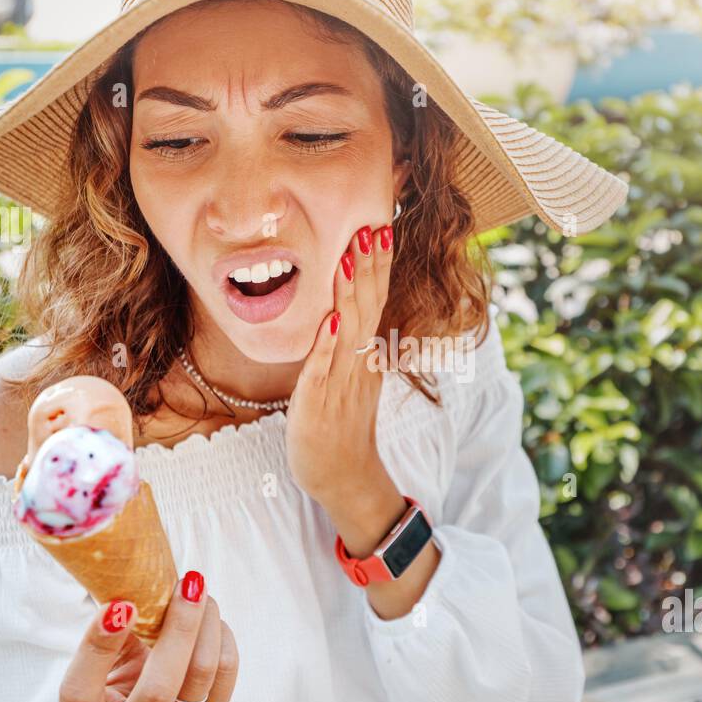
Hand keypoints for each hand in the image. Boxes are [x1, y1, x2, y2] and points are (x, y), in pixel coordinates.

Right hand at [58, 573, 238, 701]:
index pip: (79, 691)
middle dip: (179, 627)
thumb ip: (109, 639)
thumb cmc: (114, 695)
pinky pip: (225, 672)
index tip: (119, 605)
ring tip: (200, 593)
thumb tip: (132, 583)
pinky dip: (221, 636)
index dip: (97, 647)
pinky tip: (210, 621)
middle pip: (159, 688)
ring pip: (202, 673)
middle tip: (187, 584)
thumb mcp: (96, 673)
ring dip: (207, 623)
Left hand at [286, 222, 395, 508]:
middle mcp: (358, 363)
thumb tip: (347, 312)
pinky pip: (325, 369)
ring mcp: (342, 382)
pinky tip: (331, 320)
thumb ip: (350, 344)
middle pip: (367, 306)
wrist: (344, 476)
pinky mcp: (320, 403)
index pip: (374, 300)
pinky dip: (329, 344)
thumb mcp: (349, 378)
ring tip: (351, 254)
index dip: (377, 265)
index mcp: (365, 355)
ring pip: (350, 329)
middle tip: (372, 225)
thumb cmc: (341, 426)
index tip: (380, 227)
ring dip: (350, 291)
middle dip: (368, 265)